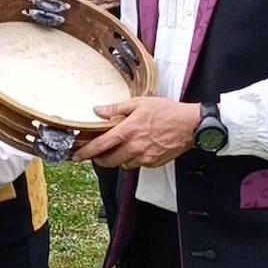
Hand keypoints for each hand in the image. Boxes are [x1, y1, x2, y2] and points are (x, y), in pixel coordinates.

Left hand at [72, 97, 199, 169]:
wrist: (190, 125)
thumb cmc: (167, 111)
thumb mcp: (139, 103)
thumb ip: (116, 109)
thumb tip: (98, 110)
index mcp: (128, 131)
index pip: (101, 145)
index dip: (86, 152)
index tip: (77, 156)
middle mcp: (134, 147)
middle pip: (108, 161)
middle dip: (99, 160)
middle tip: (95, 155)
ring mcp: (144, 157)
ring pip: (122, 164)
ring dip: (116, 159)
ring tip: (117, 149)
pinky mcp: (153, 163)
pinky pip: (137, 164)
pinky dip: (132, 159)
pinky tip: (135, 149)